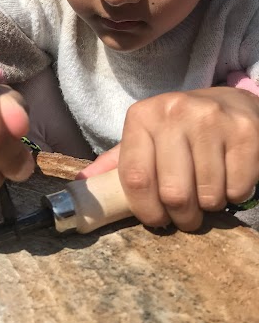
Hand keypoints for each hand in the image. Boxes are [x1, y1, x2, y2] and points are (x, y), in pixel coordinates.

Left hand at [78, 87, 258, 230]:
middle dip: (181, 217)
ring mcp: (210, 119)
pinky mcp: (244, 132)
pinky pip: (238, 188)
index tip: (156, 219)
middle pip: (173, 193)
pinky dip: (234, 195)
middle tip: (186, 214)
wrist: (230, 103)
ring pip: (208, 195)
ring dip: (209, 206)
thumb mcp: (145, 138)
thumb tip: (80, 184)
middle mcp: (173, 112)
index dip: (146, 210)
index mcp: (142, 116)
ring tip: (207, 190)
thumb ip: (116, 162)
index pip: (136, 178)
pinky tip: (228, 177)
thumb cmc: (180, 129)